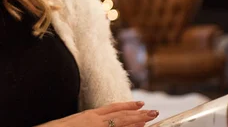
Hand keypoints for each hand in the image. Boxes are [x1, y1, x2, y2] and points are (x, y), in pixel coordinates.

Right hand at [35, 101, 158, 126]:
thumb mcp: (74, 124)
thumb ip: (87, 123)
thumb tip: (92, 123)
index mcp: (88, 115)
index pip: (112, 108)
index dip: (127, 105)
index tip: (139, 103)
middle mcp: (93, 119)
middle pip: (120, 114)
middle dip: (138, 113)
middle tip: (153, 111)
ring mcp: (94, 125)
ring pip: (120, 121)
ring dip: (137, 120)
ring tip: (151, 116)